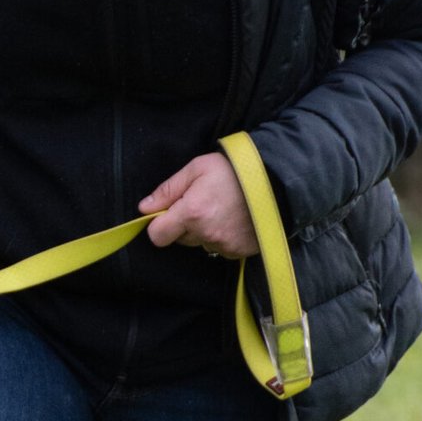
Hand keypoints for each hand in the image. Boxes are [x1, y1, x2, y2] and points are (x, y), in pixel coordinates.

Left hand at [140, 152, 257, 257]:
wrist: (277, 181)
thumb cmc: (234, 170)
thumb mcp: (197, 168)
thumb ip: (168, 190)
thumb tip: (144, 208)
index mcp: (192, 213)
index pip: (157, 235)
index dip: (158, 224)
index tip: (167, 214)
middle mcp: (206, 234)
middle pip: (180, 239)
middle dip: (184, 225)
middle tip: (201, 204)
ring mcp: (225, 245)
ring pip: (201, 244)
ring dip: (204, 231)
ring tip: (221, 209)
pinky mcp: (240, 251)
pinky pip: (221, 249)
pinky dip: (223, 237)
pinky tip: (233, 219)